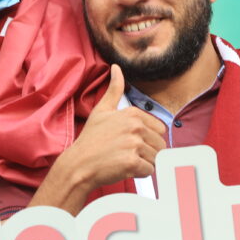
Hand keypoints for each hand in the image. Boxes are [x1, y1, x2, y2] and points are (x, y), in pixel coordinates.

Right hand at [61, 65, 165, 190]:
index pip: (159, 129)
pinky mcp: (132, 162)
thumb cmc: (91, 138)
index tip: (129, 141)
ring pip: (156, 158)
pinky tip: (124, 168)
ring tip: (124, 160)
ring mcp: (134, 144)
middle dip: (148, 152)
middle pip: (160, 144)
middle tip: (127, 153)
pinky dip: (139, 173)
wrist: (79, 164)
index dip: (147, 138)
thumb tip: (117, 67)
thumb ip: (114, 89)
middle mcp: (135, 127)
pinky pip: (149, 170)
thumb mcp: (102, 110)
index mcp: (132, 113)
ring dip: (143, 163)